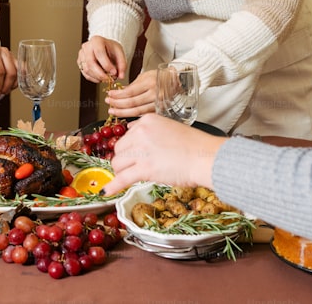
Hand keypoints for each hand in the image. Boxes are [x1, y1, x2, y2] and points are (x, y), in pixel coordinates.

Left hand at [0, 42, 17, 99]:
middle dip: (6, 86)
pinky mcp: (14, 58)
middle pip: (11, 72)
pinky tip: (11, 85)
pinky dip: (17, 79)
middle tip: (0, 94)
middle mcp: (4, 52)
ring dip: (13, 84)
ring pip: (18, 72)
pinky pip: (19, 70)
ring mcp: (11, 54)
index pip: (0, 71)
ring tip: (5, 91)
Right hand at [77, 36, 126, 82]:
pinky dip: (93, 78)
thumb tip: (121, 76)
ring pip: (87, 69)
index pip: (99, 53)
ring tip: (107, 78)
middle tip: (109, 79)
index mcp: (96, 40)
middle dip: (101, 74)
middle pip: (90, 62)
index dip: (106, 64)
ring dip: (97, 77)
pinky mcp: (79, 62)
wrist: (105, 47)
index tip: (114, 72)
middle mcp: (87, 46)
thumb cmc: (111, 49)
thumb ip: (122, 64)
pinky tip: (100, 78)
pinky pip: (85, 73)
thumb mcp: (120, 53)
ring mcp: (81, 54)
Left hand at [103, 113, 225, 194]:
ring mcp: (141, 150)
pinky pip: (122, 178)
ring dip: (123, 172)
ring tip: (132, 177)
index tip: (136, 155)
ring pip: (118, 163)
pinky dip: (113, 186)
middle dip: (125, 160)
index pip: (128, 134)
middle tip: (135, 167)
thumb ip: (151, 131)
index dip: (131, 148)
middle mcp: (141, 132)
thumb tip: (133, 134)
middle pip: (119, 149)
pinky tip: (106, 191)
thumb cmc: (194, 146)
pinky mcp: (144, 168)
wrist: (205, 157)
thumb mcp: (169, 128)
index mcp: (147, 120)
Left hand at [104, 69, 156, 117]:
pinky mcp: (160, 110)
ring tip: (113, 111)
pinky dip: (135, 120)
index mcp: (150, 83)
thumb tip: (119, 93)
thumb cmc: (160, 77)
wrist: (176, 81)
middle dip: (118, 104)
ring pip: (138, 111)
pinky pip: (145, 116)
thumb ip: (132, 86)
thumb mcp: (145, 76)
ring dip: (123, 112)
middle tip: (109, 103)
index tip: (110, 95)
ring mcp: (158, 103)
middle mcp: (155, 94)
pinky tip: (126, 122)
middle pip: (132, 102)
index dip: (118, 95)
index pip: (130, 91)